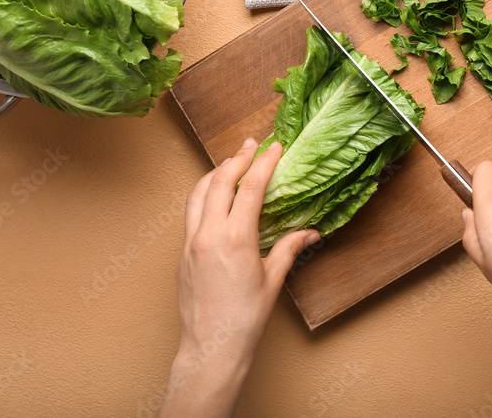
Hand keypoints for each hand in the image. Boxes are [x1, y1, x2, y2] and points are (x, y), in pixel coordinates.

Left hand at [160, 138, 318, 417]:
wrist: (211, 348)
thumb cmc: (244, 320)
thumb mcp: (273, 281)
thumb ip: (289, 248)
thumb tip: (310, 232)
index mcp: (235, 238)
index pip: (250, 187)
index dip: (264, 162)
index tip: (274, 147)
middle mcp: (208, 235)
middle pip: (219, 180)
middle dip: (237, 158)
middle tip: (251, 144)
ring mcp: (190, 243)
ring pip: (197, 193)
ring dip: (214, 173)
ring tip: (230, 163)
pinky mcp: (181, 255)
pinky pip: (190, 214)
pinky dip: (203, 196)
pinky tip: (214, 197)